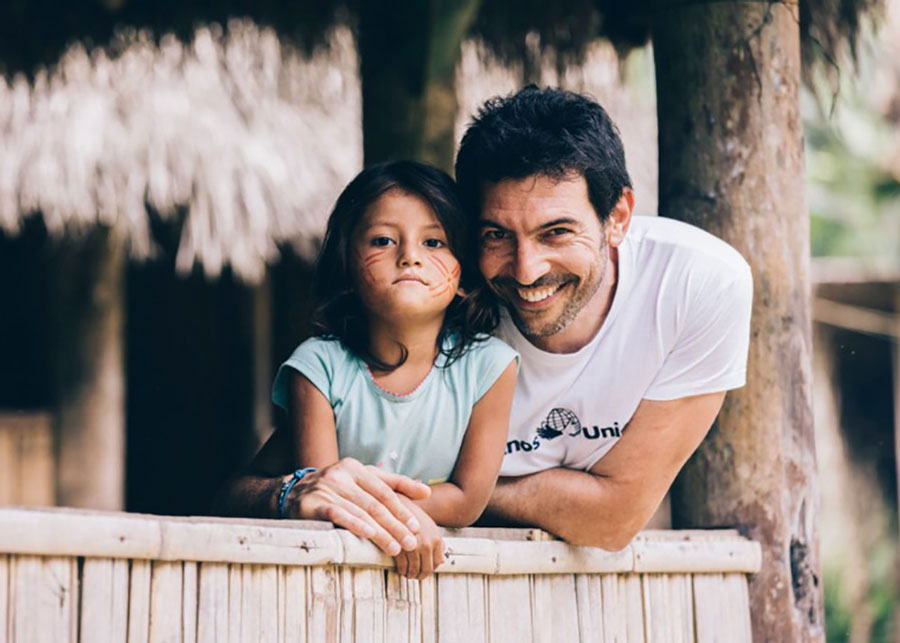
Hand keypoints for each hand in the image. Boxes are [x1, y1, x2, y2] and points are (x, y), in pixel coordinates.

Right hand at [282, 457, 430, 555]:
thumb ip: (394, 484)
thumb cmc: (336, 489)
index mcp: (356, 468)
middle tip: (411, 543)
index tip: (416, 527)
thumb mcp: (363, 480)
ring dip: (380, 531)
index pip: (384, 491)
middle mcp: (342, 474)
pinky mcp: (313, 503)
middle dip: (396, 524)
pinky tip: (369, 534)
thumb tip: (427, 491)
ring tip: (396, 547)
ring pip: (360, 511)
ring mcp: (326, 488)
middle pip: (375, 503)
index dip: (402, 509)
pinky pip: (338, 514)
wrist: (291, 494)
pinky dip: (355, 524)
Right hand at [393, 499, 443, 579]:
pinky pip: (402, 566)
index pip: (437, 563)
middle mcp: (427, 543)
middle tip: (414, 576)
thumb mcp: (429, 526)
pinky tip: (399, 568)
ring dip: (409, 574)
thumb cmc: (412, 515)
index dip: (430, 569)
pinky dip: (401, 570)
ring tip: (406, 573)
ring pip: (413, 570)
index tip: (424, 570)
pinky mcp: (400, 546)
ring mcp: (414, 546)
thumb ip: (437, 543)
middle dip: (419, 575)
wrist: (398, 501)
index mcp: (436, 539)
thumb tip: (442, 562)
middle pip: (426, 569)